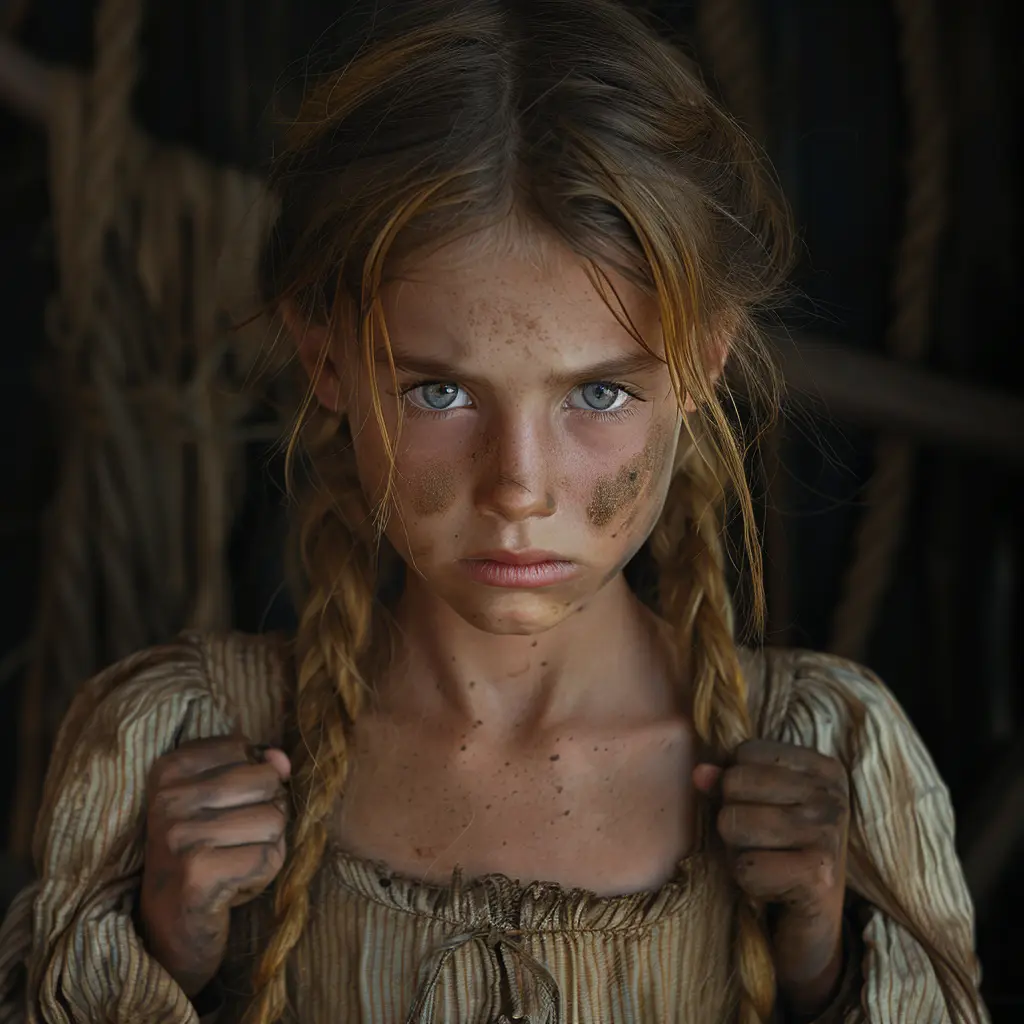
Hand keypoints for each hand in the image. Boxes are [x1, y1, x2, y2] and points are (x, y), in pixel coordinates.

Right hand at [139, 736, 290, 997]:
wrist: (169, 933)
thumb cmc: (203, 856)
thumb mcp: (222, 802)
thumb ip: (255, 769)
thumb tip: (283, 760)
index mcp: (168, 770)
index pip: (247, 749)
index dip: (253, 784)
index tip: (221, 814)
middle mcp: (168, 799)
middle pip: (266, 782)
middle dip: (266, 816)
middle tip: (231, 845)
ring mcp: (179, 837)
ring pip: (274, 820)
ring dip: (265, 849)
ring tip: (231, 866)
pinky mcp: (197, 875)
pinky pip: (268, 858)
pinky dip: (262, 877)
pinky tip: (232, 889)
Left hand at [693, 739, 849, 1016]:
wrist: (811, 927)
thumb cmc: (778, 854)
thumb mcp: (754, 807)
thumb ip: (725, 781)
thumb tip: (699, 773)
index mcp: (823, 770)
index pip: (745, 753)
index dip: (736, 786)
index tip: (767, 814)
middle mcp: (833, 796)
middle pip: (735, 783)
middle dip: (733, 819)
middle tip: (763, 844)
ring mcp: (830, 833)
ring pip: (733, 822)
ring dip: (737, 851)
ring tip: (767, 862)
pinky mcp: (819, 876)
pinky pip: (744, 866)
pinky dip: (747, 881)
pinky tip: (774, 888)